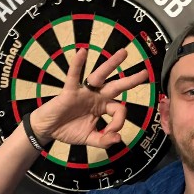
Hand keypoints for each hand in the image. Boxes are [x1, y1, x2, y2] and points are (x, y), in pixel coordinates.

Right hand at [30, 48, 147, 148]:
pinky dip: (77, 64)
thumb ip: (104, 140)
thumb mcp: (89, 139)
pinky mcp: (70, 91)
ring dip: (112, 64)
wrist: (48, 130)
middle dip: (131, 80)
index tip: (110, 133)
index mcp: (102, 107)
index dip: (119, 123)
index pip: (119, 110)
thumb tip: (119, 139)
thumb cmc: (68, 131)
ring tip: (123, 53)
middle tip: (145, 73)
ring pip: (100, 76)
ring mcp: (84, 92)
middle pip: (117, 86)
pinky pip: (74, 76)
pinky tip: (82, 52)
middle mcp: (96, 97)